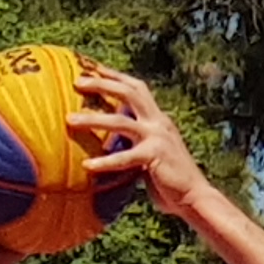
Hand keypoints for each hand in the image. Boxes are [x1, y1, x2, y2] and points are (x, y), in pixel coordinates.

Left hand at [67, 64, 213, 220]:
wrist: (194, 196)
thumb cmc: (168, 180)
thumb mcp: (151, 153)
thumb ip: (134, 143)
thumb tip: (110, 143)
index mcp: (158, 119)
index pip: (136, 88)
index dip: (115, 75)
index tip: (92, 67)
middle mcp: (158, 122)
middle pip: (129, 92)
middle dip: (103, 83)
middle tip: (77, 81)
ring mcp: (157, 137)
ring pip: (121, 121)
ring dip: (93, 119)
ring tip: (69, 120)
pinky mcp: (154, 156)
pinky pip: (125, 157)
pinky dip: (105, 161)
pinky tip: (87, 166)